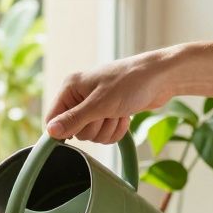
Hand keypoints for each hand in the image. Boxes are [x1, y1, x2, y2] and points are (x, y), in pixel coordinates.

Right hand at [45, 46, 183, 142]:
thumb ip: (73, 119)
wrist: (162, 77)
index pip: (53, 118)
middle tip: (107, 113)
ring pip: (91, 135)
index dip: (64, 129)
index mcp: (71, 88)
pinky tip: (124, 116)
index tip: (80, 129)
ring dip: (107, 129)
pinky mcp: (109, 113)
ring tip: (118, 112)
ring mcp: (95, 106)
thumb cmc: (131, 82)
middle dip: (94, 127)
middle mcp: (80, 96)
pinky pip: (105, 134)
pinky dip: (116, 130)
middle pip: (74, 131)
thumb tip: (50, 132)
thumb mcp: (100, 104)